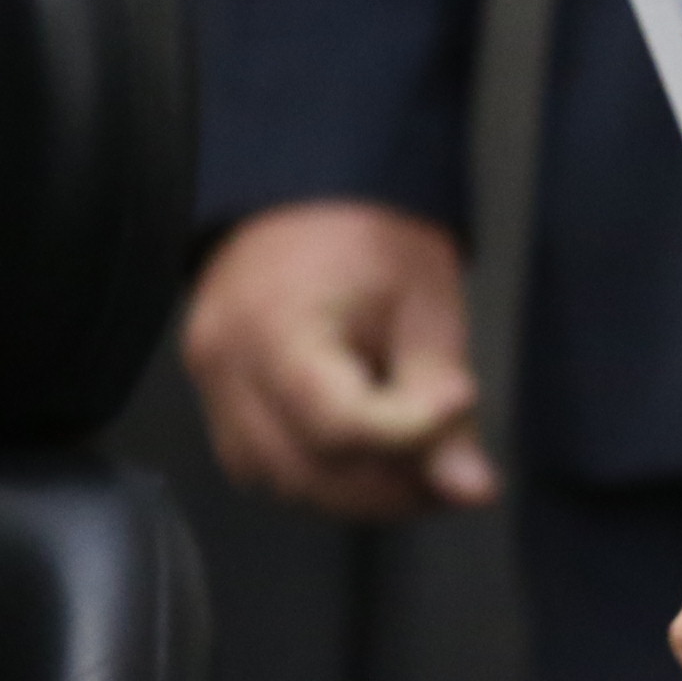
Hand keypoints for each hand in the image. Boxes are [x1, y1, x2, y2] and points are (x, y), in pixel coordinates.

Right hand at [184, 200, 493, 520]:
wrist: (313, 191)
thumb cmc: (370, 235)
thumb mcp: (425, 306)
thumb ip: (439, 401)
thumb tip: (470, 489)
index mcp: (275, 325)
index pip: (337, 422)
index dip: (409, 433)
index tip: (460, 404)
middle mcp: (226, 364)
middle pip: (306, 470)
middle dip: (390, 485)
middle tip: (451, 468)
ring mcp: (211, 385)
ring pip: (282, 482)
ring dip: (356, 489)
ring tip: (414, 458)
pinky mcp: (214, 397)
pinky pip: (263, 465)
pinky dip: (320, 473)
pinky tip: (365, 450)